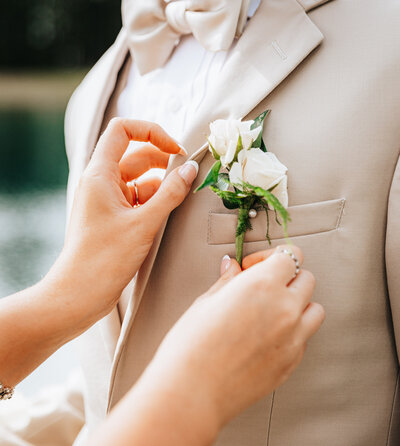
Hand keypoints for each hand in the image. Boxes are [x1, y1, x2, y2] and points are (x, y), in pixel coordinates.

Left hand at [45, 118, 197, 326]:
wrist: (80, 292)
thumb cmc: (104, 258)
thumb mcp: (144, 223)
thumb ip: (170, 193)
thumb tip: (191, 170)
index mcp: (99, 174)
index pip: (122, 131)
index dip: (151, 132)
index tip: (176, 150)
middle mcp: (100, 182)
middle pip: (134, 155)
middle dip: (162, 160)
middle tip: (187, 174)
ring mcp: (105, 200)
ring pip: (138, 179)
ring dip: (160, 184)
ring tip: (180, 196)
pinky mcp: (111, 216)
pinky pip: (136, 198)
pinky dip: (153, 200)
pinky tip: (167, 212)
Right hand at [132, 246, 323, 442]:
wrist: (192, 391)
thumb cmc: (192, 343)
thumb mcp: (206, 302)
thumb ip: (228, 281)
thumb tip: (232, 266)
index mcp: (262, 285)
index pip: (290, 255)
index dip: (270, 257)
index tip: (251, 268)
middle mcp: (285, 308)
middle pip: (306, 279)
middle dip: (286, 277)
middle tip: (261, 287)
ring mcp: (293, 338)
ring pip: (314, 308)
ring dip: (298, 303)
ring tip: (270, 311)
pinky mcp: (292, 362)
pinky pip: (305, 337)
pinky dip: (293, 331)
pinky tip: (266, 336)